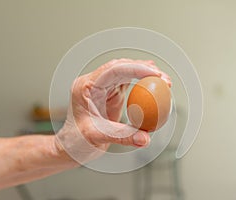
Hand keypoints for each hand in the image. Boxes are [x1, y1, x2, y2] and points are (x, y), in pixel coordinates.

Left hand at [55, 59, 170, 163]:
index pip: (113, 70)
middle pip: (121, 66)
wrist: (71, 145)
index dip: (136, 69)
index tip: (156, 74)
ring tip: (164, 81)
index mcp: (86, 86)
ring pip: (126, 72)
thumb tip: (146, 139)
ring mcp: (102, 86)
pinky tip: (154, 85)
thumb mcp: (98, 137)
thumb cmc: (76, 141)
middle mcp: (94, 82)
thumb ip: (122, 136)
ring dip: (145, 74)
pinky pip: (128, 83)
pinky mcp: (110, 93)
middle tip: (164, 79)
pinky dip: (142, 83)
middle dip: (144, 69)